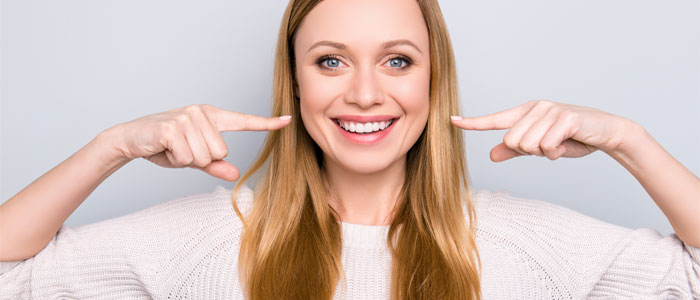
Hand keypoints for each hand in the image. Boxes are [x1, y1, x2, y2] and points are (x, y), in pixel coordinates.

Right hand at [103, 104, 291, 180]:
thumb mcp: (193, 158)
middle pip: (222, 152)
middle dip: (201, 159)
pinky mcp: (173, 127)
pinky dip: (175, 159)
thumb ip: (215, 165)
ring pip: (205, 156)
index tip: (288, 120)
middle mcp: (201, 113)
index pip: (244, 122)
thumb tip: (236, 174)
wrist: (131, 139)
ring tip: (172, 148)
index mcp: (211, 117)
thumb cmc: (164, 147)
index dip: (267, 124)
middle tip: (181, 150)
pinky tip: (164, 147)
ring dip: (187, 159)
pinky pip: (188, 156)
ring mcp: (187, 117)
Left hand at [450, 100, 635, 161]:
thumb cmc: (572, 138)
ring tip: (559, 144)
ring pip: (528, 145)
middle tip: (548, 147)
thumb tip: (491, 154)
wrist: (607, 133)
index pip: (495, 119)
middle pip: (512, 141)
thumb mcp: (540, 147)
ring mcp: (550, 111)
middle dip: (529, 152)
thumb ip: (516, 151)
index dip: (473, 122)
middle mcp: (536, 108)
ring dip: (544, 153)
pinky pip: (546, 146)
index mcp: (526, 113)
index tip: (451, 120)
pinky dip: (556, 152)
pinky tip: (567, 144)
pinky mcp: (565, 118)